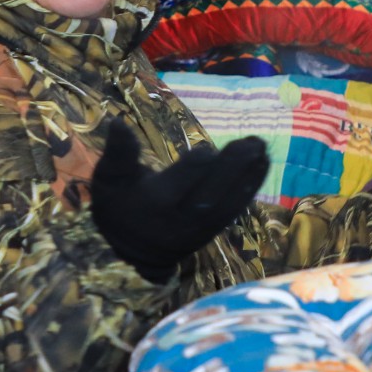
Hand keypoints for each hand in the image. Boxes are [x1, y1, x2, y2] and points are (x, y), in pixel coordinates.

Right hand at [89, 121, 269, 282]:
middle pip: (211, 194)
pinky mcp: (212, 232)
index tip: (207, 148)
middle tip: (253, 142)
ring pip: (228, 203)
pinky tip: (262, 165)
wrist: (130, 250)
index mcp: (154, 203)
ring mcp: (199, 230)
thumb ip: (118, 152)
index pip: (180, 183)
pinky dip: (250, 188)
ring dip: (249, 175)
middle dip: (234, 168)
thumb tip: (117, 121)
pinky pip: (234, 210)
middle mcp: (180, 219)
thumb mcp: (109, 178)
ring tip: (262, 148)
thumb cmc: (118, 204)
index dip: (197, 165)